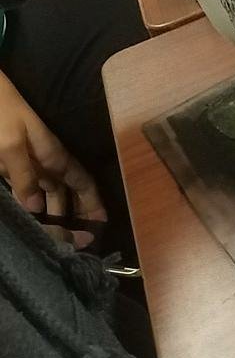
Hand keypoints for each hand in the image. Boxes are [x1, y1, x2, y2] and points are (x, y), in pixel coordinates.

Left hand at [0, 73, 105, 246]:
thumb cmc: (1, 115)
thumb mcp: (10, 146)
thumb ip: (22, 177)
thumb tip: (36, 208)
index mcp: (54, 157)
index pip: (83, 183)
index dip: (94, 203)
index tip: (102, 225)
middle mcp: (48, 163)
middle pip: (69, 193)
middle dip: (77, 216)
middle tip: (81, 242)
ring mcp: (33, 164)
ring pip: (51, 194)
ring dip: (57, 213)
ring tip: (60, 237)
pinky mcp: (15, 166)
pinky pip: (33, 190)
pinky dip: (39, 205)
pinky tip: (35, 217)